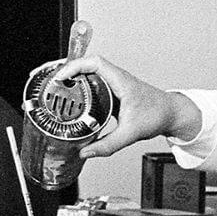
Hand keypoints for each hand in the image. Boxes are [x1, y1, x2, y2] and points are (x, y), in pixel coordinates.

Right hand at [50, 54, 203, 159]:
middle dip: (64, 67)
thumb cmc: (156, 115)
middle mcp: (114, 78)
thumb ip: (108, 145)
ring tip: (50, 82)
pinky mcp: (110, 90)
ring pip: (86, 71)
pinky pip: (89, 81)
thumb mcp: (131, 133)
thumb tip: (85, 152)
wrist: (170, 113)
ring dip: (68, 74)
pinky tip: (65, 92)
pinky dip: (75, 83)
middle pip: (84, 64)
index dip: (75, 67)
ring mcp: (112, 83)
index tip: (61, 77)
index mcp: (120, 81)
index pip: (95, 63)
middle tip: (46, 77)